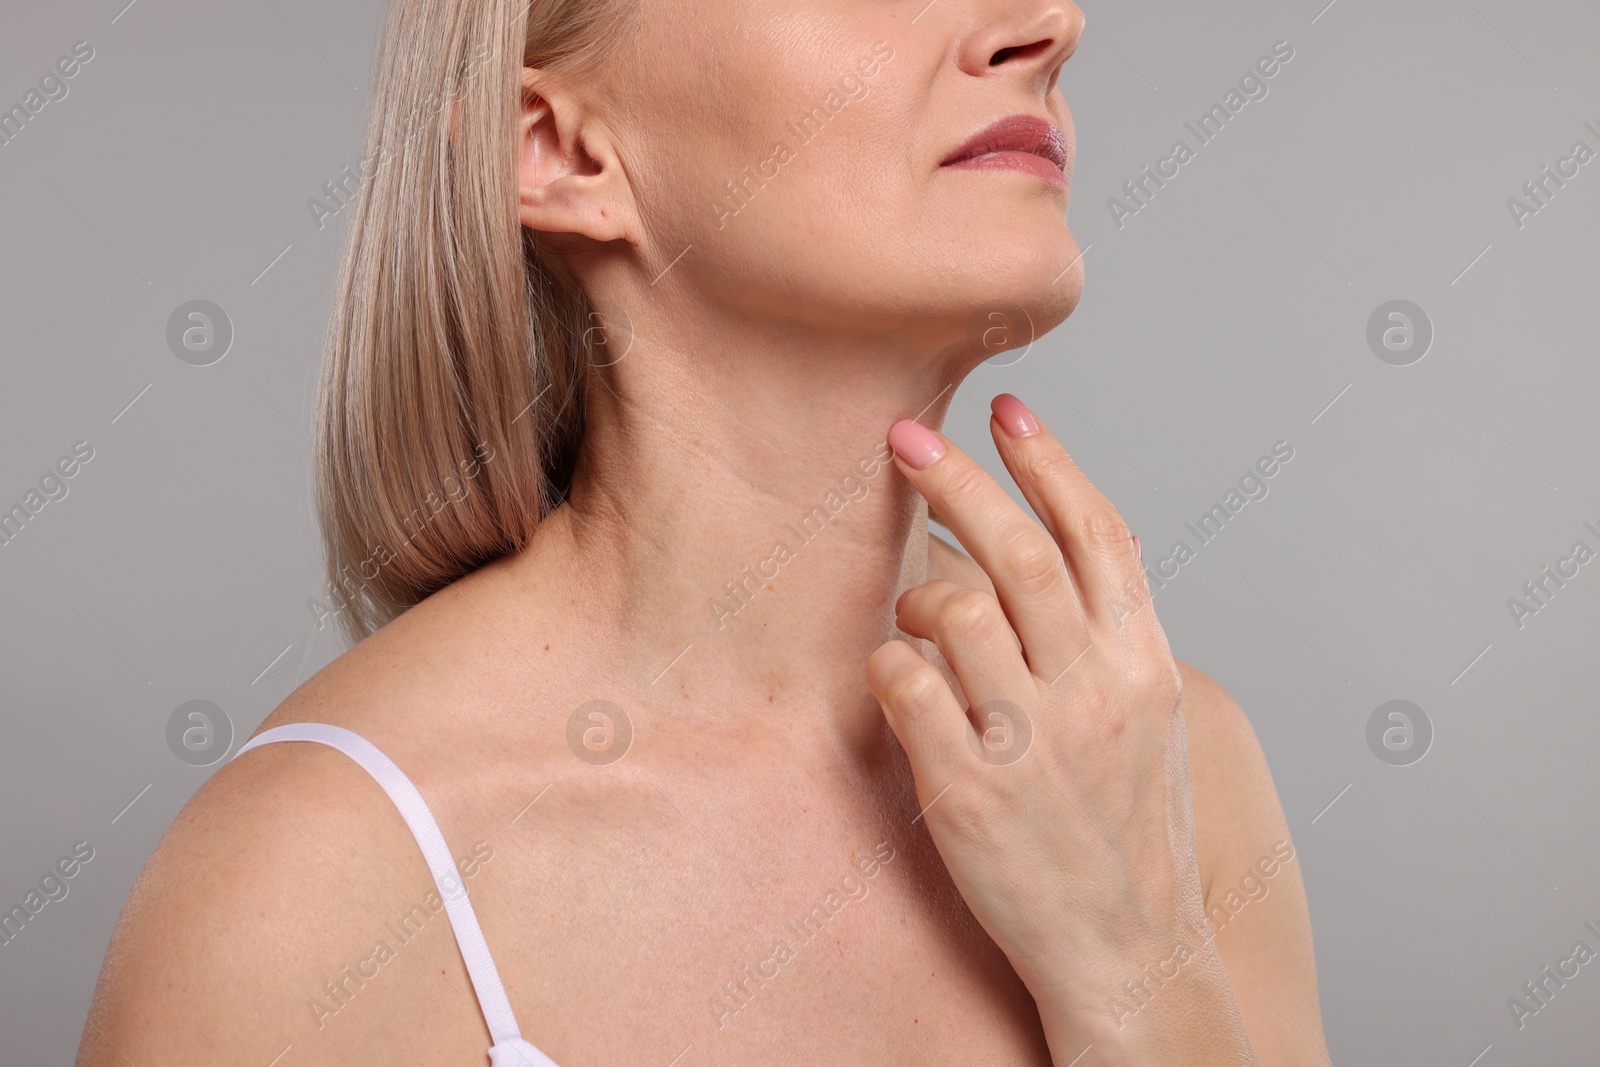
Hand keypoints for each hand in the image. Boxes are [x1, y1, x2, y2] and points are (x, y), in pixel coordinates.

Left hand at [867, 394, 1257, 1064]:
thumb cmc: (1132, 831)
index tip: (1006, 409)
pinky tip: (896, 676)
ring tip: (911, 610)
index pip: (1098, 533)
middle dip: (957, 477)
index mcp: (1142, 664)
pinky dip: (889, 661)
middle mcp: (1094, 690)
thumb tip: (1080, 548)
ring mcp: (1031, 740)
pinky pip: (906, 682)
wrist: (1130, 951)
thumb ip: (1116, 635)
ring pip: (955, 608)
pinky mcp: (969, 788)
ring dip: (917, 591)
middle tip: (905, 435)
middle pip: (1019, 549)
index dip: (1049, 460)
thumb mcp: (1154, 721)